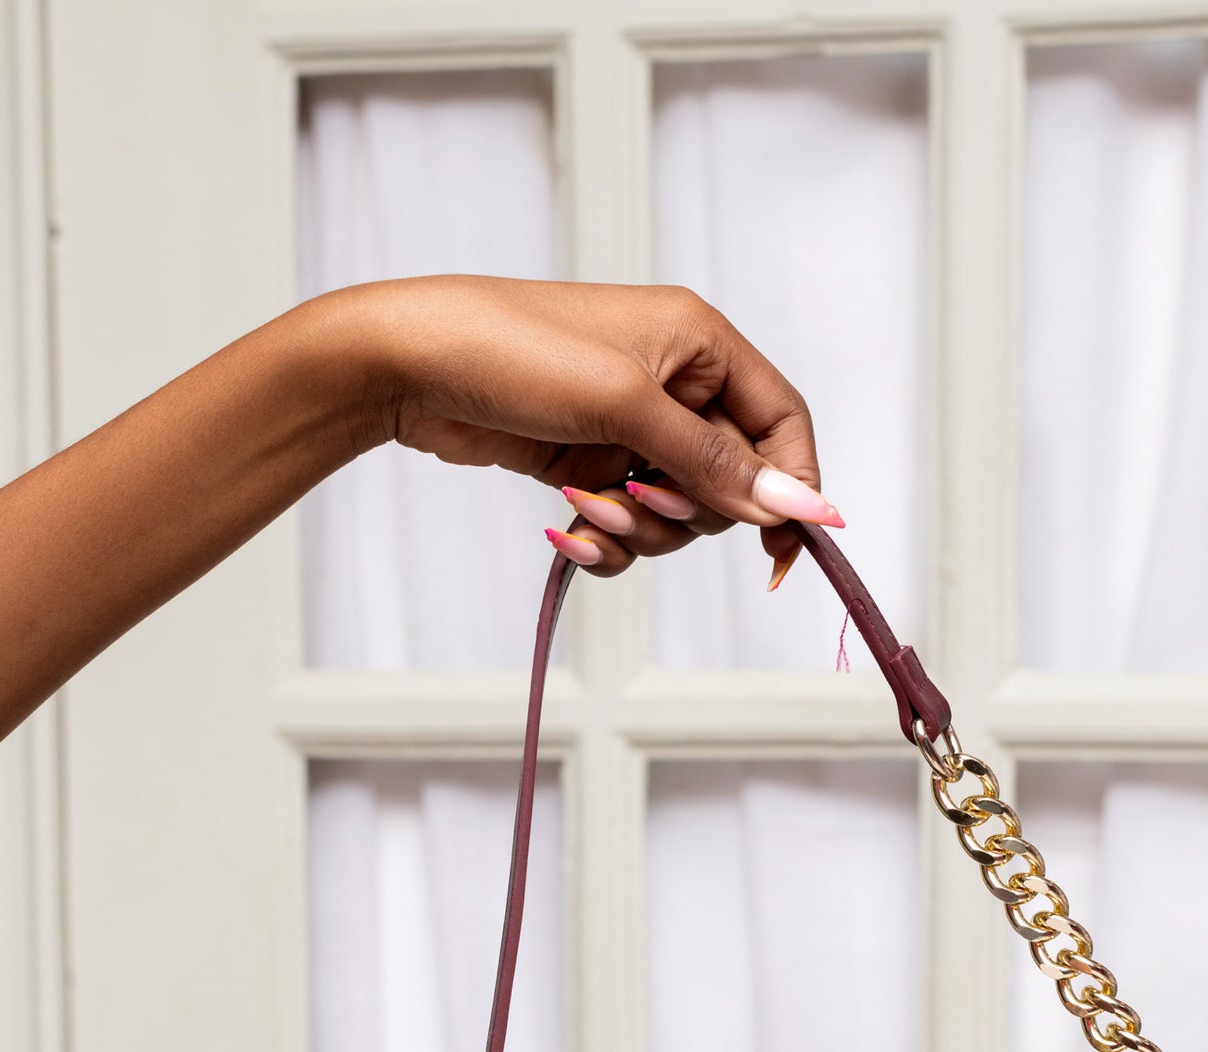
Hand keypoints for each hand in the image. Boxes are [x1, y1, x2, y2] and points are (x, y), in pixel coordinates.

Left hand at [339, 274, 841, 584]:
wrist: (411, 364)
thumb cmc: (515, 352)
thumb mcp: (626, 406)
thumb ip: (715, 462)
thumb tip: (796, 506)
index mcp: (702, 344)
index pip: (784, 424)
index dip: (793, 488)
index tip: (784, 552)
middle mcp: (677, 384)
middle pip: (733, 482)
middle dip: (689, 512)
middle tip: (638, 502)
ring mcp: (633, 426)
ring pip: (681, 514)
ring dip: (641, 531)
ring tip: (588, 511)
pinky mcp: (594, 460)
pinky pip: (633, 526)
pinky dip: (609, 541)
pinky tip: (570, 530)